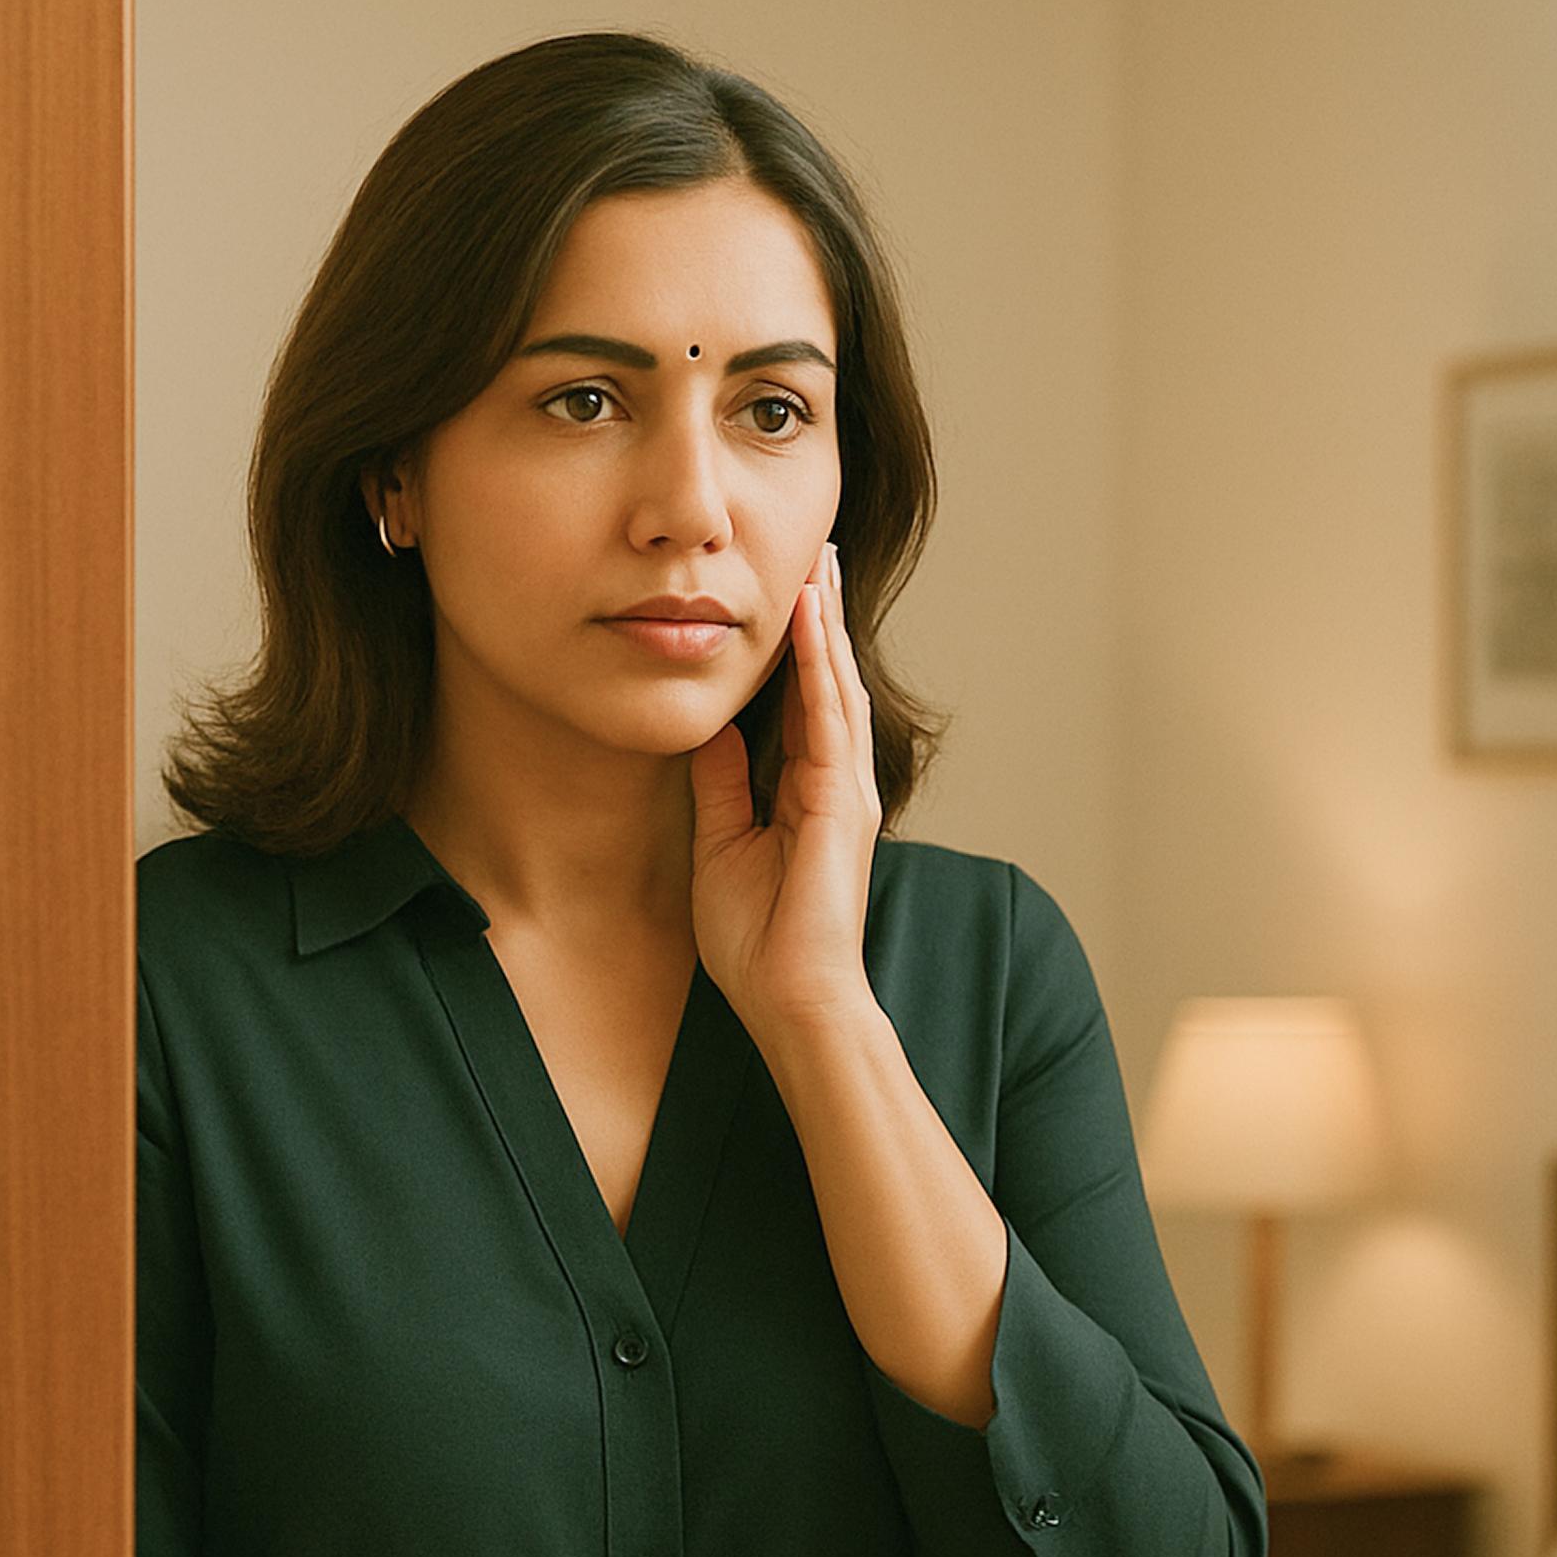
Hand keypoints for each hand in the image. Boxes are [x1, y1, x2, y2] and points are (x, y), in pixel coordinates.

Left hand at [686, 538, 883, 1042]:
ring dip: (826, 625)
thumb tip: (710, 731)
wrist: (792, 999)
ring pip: (835, 687)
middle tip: (816, 557)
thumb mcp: (721, 843)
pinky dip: (820, 664)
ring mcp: (846, 790)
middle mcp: (838, 784)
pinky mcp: (841, 802)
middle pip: (829, 683)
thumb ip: (721, 784)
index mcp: (811, 794)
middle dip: (822, 620)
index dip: (796, 650)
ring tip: (817, 566)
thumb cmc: (760, 942)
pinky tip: (810, 620)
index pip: (804, 705)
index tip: (787, 595)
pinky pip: (829, 716)